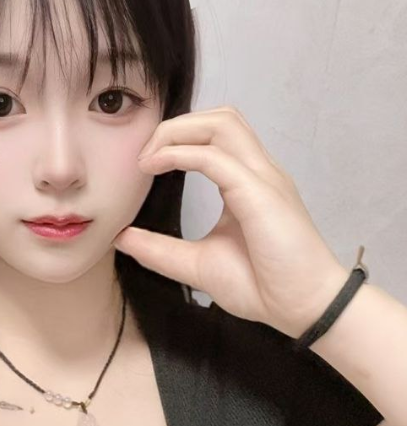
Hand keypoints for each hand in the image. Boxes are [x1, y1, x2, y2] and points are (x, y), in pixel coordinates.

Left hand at [112, 106, 350, 338]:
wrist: (303, 309)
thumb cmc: (265, 286)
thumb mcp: (199, 264)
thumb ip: (161, 250)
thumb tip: (122, 238)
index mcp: (248, 182)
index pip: (216, 135)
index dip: (177, 137)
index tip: (144, 163)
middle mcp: (258, 172)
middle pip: (220, 117)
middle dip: (175, 125)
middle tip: (143, 155)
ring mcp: (263, 178)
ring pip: (222, 123)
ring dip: (179, 131)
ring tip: (149, 157)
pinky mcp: (260, 194)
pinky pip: (216, 158)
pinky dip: (181, 154)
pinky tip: (156, 167)